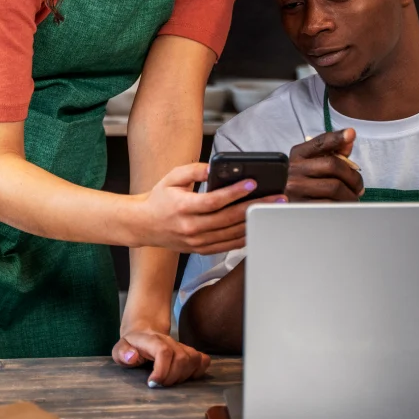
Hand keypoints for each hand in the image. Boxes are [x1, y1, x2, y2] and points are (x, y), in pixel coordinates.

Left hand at [113, 326, 210, 386]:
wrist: (143, 331)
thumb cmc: (131, 345)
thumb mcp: (119, 349)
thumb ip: (122, 353)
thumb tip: (133, 357)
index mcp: (152, 340)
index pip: (164, 351)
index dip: (162, 370)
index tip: (153, 383)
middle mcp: (170, 341)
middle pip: (181, 358)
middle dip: (171, 378)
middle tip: (160, 385)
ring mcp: (182, 346)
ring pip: (194, 360)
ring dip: (184, 377)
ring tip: (170, 382)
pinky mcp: (190, 351)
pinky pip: (203, 360)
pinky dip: (198, 372)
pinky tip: (185, 378)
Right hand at [131, 163, 283, 253]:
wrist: (143, 225)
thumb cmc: (159, 199)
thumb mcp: (172, 178)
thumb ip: (194, 171)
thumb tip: (215, 169)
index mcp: (183, 208)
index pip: (214, 201)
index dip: (234, 192)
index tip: (252, 183)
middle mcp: (191, 228)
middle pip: (229, 218)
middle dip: (254, 207)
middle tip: (275, 198)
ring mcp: (197, 242)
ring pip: (232, 234)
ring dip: (254, 222)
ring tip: (271, 210)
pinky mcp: (201, 250)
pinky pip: (227, 245)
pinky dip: (244, 237)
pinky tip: (257, 226)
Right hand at [286, 130, 363, 201]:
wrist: (283, 205)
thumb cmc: (304, 181)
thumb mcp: (314, 162)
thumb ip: (333, 150)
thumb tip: (349, 138)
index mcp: (298, 154)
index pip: (320, 142)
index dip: (338, 138)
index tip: (351, 134)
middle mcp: (295, 169)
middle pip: (333, 165)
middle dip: (353, 176)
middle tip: (358, 186)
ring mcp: (296, 188)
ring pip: (334, 187)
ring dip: (350, 193)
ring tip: (352, 196)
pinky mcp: (301, 206)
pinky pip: (330, 204)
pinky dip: (342, 205)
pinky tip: (343, 205)